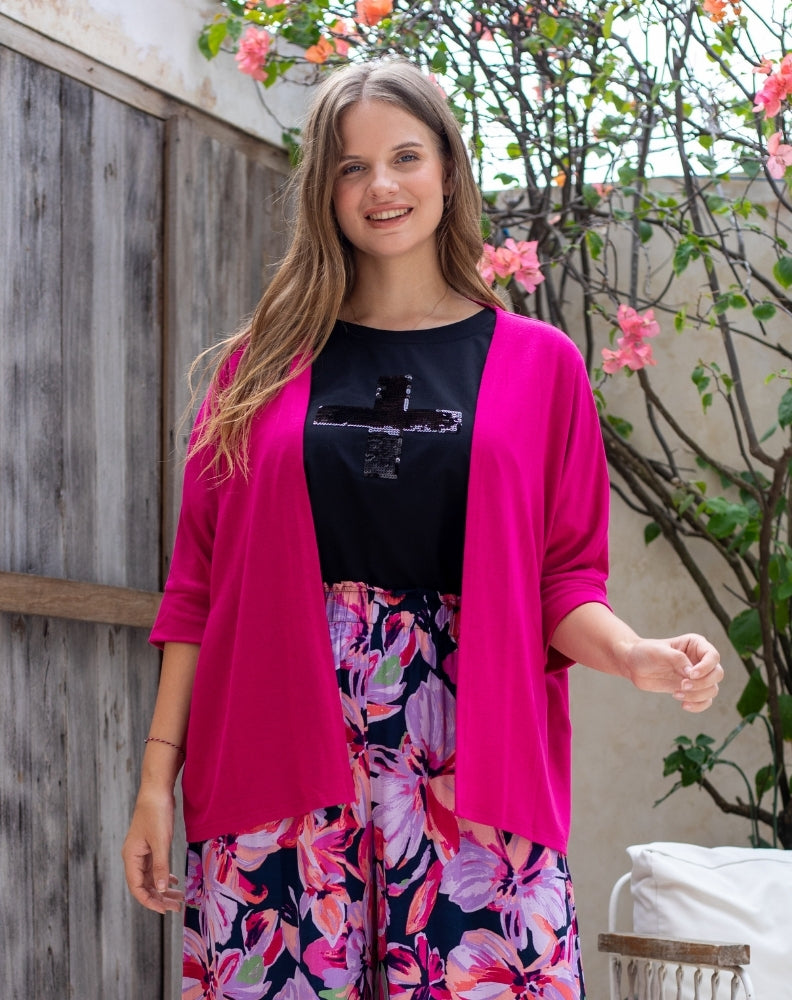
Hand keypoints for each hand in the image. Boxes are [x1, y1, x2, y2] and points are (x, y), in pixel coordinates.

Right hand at [121, 788, 182, 913]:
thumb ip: (161, 866)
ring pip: (150, 876)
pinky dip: (163, 875)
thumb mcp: (161, 841)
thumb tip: (161, 890)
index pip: (137, 888)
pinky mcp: (149, 845)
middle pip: (144, 885)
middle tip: (176, 906)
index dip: (150, 901)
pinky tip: (173, 881)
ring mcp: (141, 851)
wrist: (156, 790)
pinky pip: (154, 867)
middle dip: (159, 897)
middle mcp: (133, 856)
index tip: (164, 910)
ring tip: (178, 898)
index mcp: (131, 857)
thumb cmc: (157, 814)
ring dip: (163, 888)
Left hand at [623, 633, 722, 711]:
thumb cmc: (645, 652)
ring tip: (676, 694)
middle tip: (682, 685)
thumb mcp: (660, 652)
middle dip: (702, 683)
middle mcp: (700, 660)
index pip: (713, 657)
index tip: (690, 675)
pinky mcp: (692, 689)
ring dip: (697, 695)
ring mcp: (698, 676)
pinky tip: (683, 705)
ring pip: (712, 689)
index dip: (706, 668)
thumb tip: (692, 674)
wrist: (633, 665)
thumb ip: (678, 660)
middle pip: (717, 674)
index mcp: (696, 645)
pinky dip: (698, 706)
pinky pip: (705, 701)